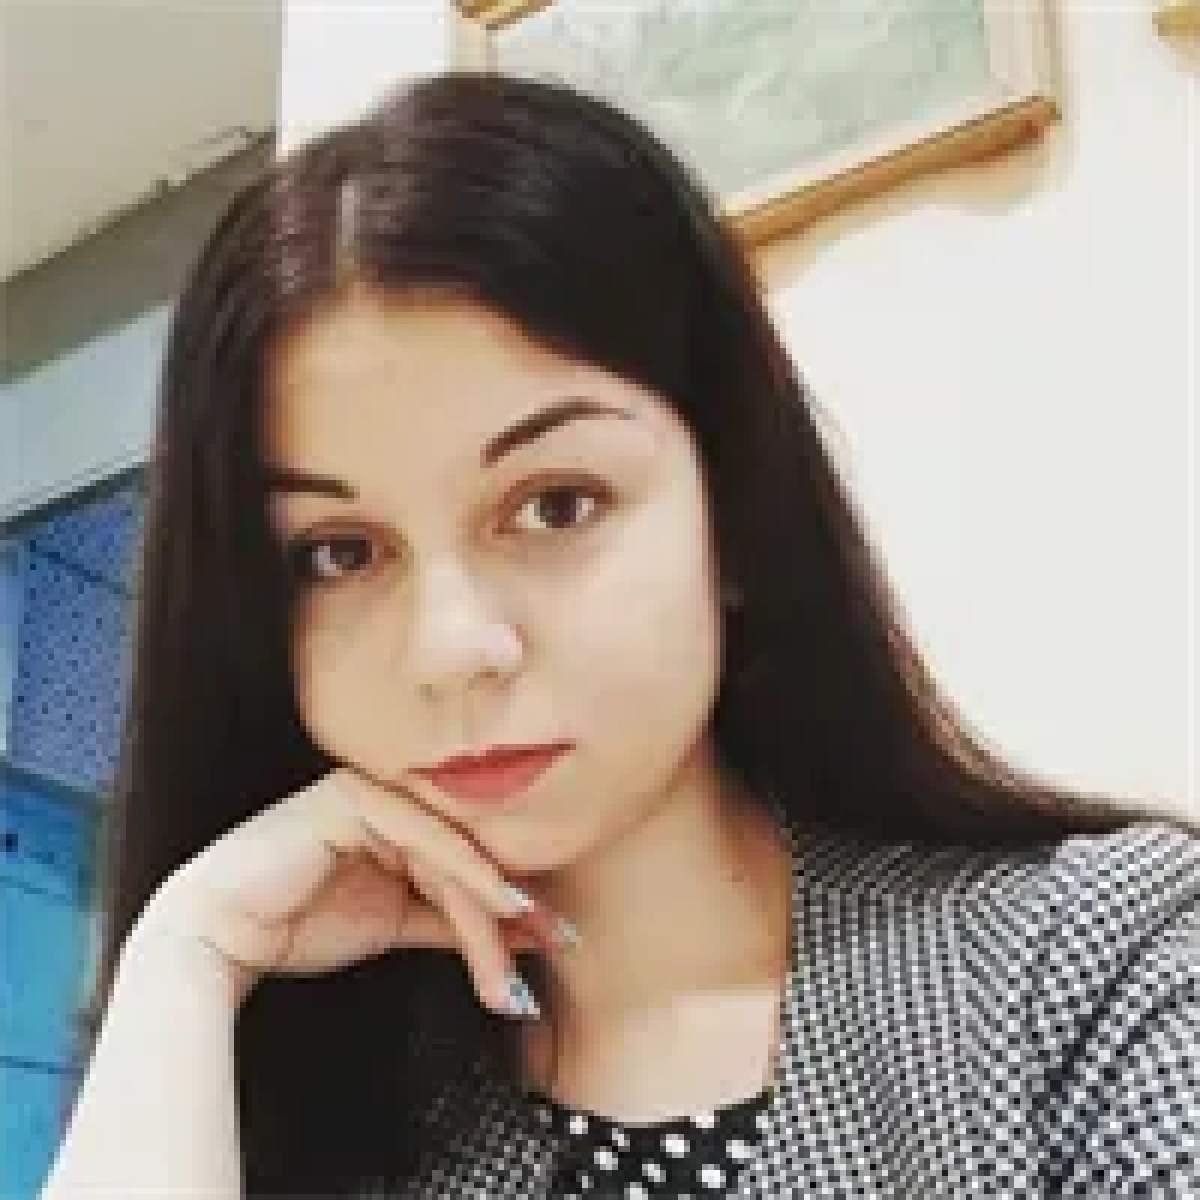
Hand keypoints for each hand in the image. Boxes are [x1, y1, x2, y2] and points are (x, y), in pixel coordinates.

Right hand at [126, 768, 566, 1014]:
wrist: (221, 934)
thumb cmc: (299, 925)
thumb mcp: (395, 924)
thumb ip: (452, 921)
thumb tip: (526, 930)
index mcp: (400, 820)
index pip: (466, 859)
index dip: (512, 900)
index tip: (559, 936)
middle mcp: (391, 798)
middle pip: (465, 856)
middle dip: (508, 913)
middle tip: (555, 948)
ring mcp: (371, 790)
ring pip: (450, 852)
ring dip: (488, 910)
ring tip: (514, 960)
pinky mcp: (352, 795)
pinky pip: (423, 838)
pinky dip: (464, 875)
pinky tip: (498, 907)